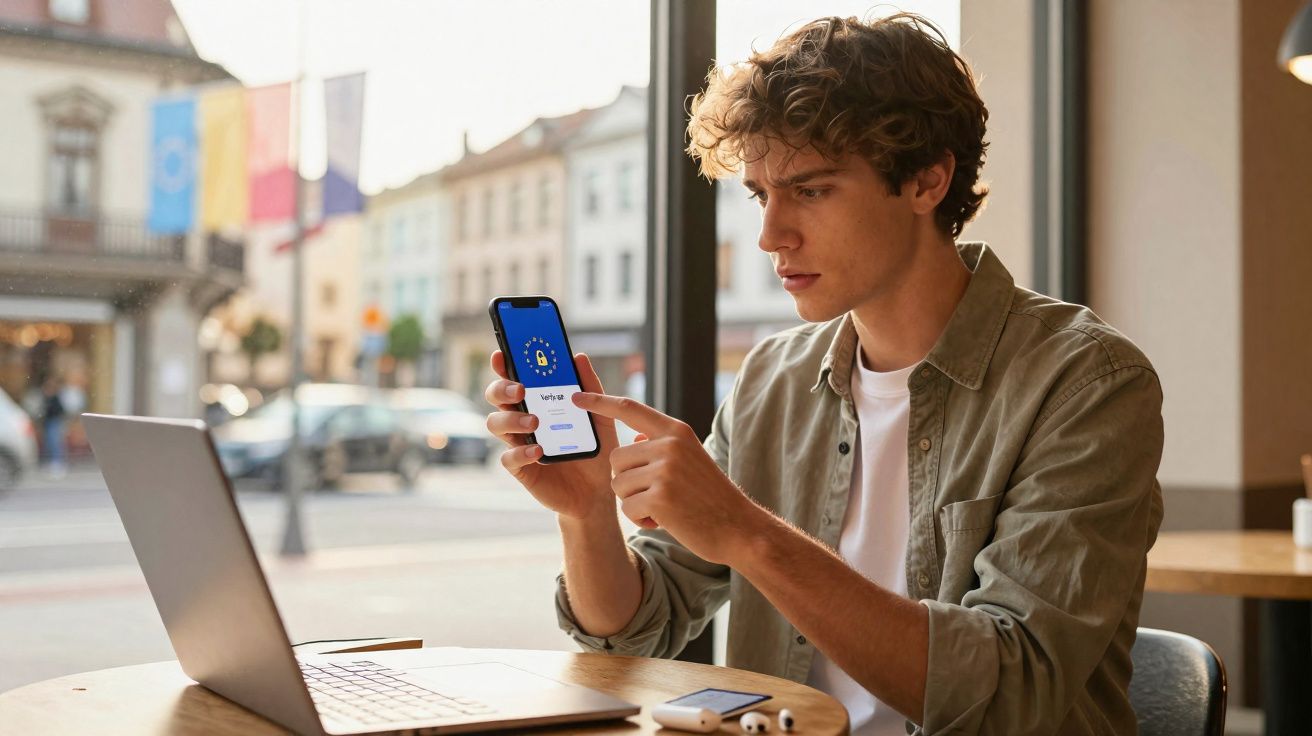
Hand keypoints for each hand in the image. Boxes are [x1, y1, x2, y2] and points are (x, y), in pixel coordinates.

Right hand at [484, 351, 617, 520]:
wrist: (600, 492)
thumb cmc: (596, 450)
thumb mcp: (601, 416)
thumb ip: (591, 388)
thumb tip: (578, 357)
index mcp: (538, 402)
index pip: (514, 378)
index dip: (504, 365)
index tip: (502, 354)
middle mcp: (523, 420)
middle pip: (496, 397)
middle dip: (502, 388)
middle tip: (521, 389)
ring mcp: (519, 444)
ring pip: (495, 424)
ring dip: (511, 419)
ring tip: (535, 422)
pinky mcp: (522, 470)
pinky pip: (509, 458)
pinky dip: (520, 452)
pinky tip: (538, 451)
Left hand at [571, 391, 759, 564]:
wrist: (739, 527)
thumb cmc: (710, 496)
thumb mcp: (690, 459)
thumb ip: (661, 447)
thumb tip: (633, 440)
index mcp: (675, 431)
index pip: (629, 409)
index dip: (599, 401)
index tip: (576, 396)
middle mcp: (669, 445)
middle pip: (615, 458)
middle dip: (627, 481)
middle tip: (656, 494)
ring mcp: (665, 470)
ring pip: (618, 485)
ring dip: (633, 502)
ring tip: (664, 507)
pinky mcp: (660, 497)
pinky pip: (627, 508)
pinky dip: (641, 519)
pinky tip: (665, 521)